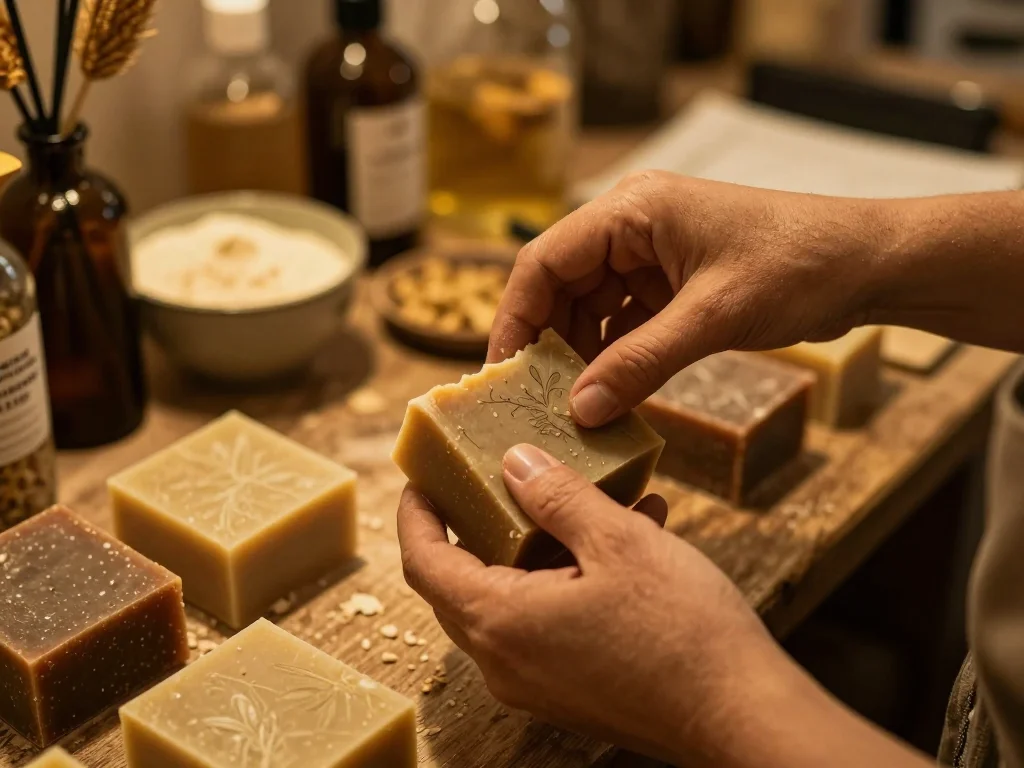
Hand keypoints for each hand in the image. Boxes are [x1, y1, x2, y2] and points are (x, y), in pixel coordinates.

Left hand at [397, 443, 793, 764]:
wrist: (741, 716)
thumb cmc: (681, 631)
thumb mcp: (618, 540)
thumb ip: (557, 496)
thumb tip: (515, 463)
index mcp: (501, 621)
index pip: (423, 561)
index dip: (416, 513)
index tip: (423, 477)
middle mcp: (505, 662)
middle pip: (460, 582)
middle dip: (476, 525)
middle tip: (496, 478)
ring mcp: (536, 684)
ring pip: (510, 599)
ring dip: (538, 547)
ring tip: (588, 501)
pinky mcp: (569, 692)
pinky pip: (545, 623)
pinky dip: (566, 578)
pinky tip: (623, 541)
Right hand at [489, 171, 888, 426]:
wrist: (869, 263)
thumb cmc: (799, 265)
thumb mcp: (712, 317)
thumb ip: (641, 363)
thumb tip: (580, 409)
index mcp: (632, 210)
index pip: (545, 260)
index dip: (515, 317)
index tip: (502, 373)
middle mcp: (633, 226)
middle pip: (561, 286)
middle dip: (548, 343)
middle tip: (534, 401)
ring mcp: (653, 255)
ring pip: (591, 308)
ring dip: (582, 356)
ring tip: (572, 407)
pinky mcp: (673, 284)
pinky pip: (626, 323)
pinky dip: (616, 357)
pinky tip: (610, 396)